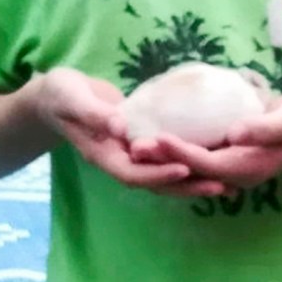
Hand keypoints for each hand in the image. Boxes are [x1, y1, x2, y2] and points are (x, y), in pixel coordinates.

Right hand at [32, 68, 224, 195]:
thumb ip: (94, 113)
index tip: (185, 168)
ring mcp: (129, 154)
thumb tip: (120, 127)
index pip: (133, 173)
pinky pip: (165, 157)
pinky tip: (212, 160)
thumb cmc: (60, 95)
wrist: (55, 96)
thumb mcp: (72, 99)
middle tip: (221, 186)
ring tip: (226, 184)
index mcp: (102, 154)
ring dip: (192, 181)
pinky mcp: (139, 143)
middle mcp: (119, 160)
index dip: (158, 174)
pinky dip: (186, 161)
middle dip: (187, 186)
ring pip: (163, 174)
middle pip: (155, 183)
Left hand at [136, 89, 281, 190]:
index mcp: (249, 167)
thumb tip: (234, 134)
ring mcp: (232, 165)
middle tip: (131, 144)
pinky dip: (176, 147)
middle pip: (191, 170)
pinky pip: (197, 155)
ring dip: (163, 155)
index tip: (155, 137)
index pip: (206, 164)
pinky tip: (156, 130)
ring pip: (190, 165)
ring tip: (134, 140)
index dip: (179, 152)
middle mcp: (236, 172)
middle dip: (161, 159)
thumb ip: (264, 128)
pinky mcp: (229, 154)